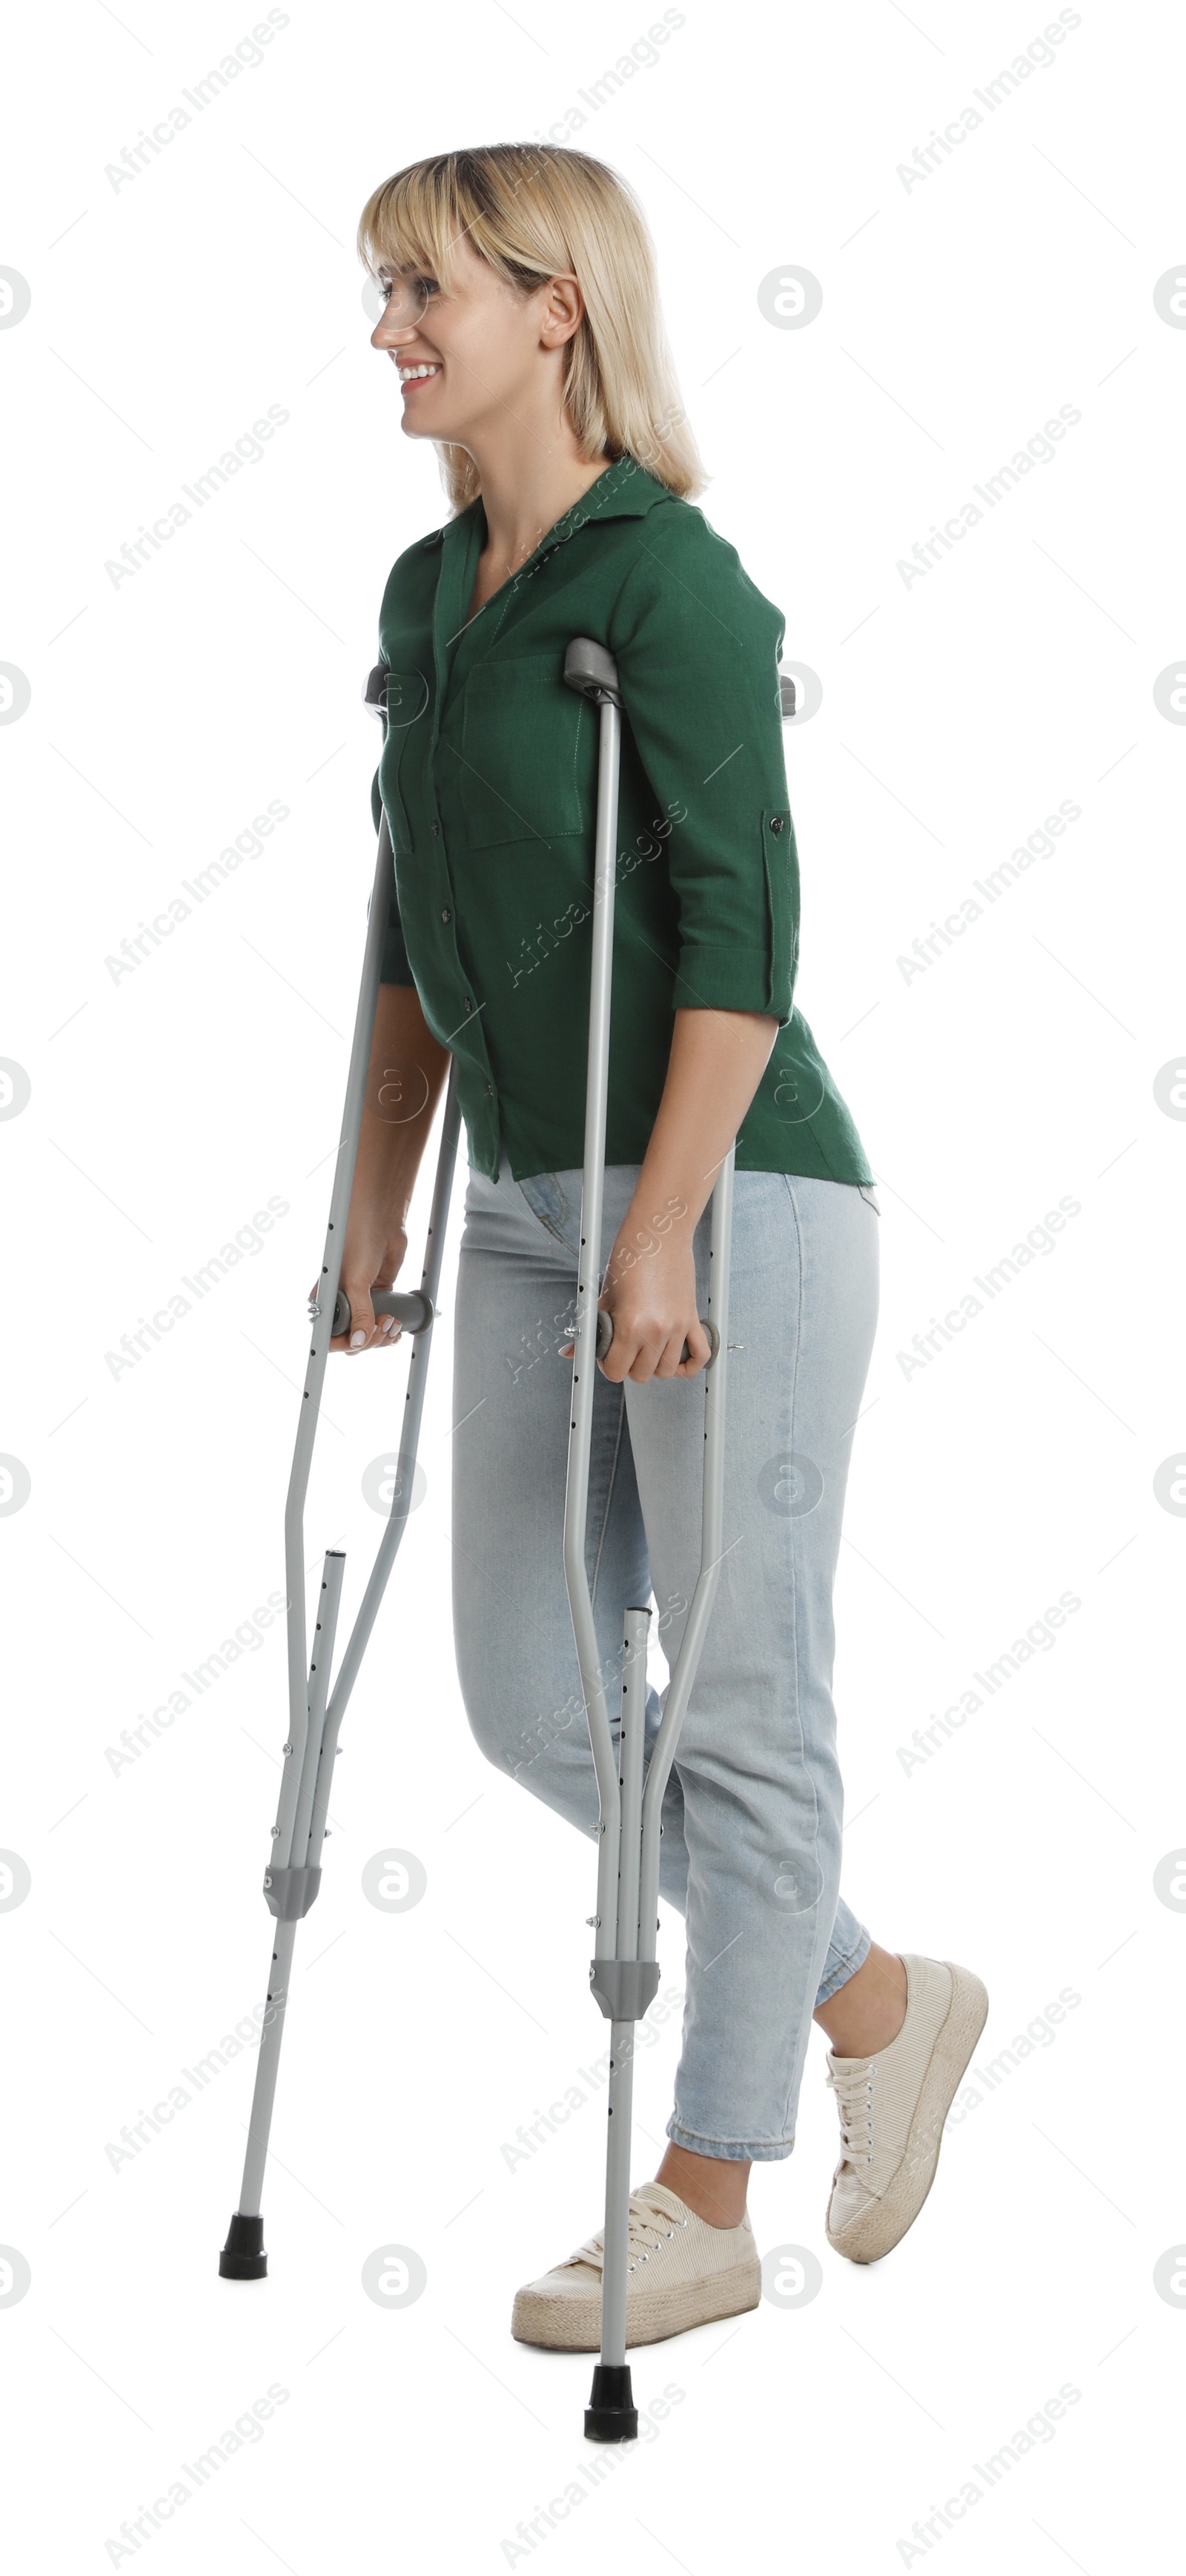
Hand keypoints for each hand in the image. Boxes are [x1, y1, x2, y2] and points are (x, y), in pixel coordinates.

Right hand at [310, 1215, 408, 1355]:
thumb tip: (360, 1341)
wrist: (381, 1221)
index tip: (360, 1342)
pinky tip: (397, 1326)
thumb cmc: (357, 1241)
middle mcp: (341, 1305)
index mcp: (327, 1302)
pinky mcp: (379, 1297)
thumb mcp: (357, 1281)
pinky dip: (389, 1329)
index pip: (330, 1336)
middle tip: (383, 1324)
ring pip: (369, 1334)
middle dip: (370, 1339)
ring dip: (383, 1336)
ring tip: (392, 1321)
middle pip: (352, 1339)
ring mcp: (361, 1302)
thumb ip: (360, 1313)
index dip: (345, 1344)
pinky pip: (381, 1323)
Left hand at [561, 1226, 709, 1384]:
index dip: (607, 1365)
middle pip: (641, 1375)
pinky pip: (701, 1356)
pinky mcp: (692, 1320)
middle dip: (628, 1367)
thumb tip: (570, 1352)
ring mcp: (678, 1328)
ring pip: (667, 1371)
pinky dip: (690, 1365)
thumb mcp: (604, 1297)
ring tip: (645, 1350)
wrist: (658, 1235)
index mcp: (631, 1326)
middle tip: (623, 1349)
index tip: (606, 1354)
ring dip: (654, 1366)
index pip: (617, 1371)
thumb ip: (591, 1330)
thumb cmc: (630, 1259)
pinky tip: (677, 1359)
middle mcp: (657, 1331)